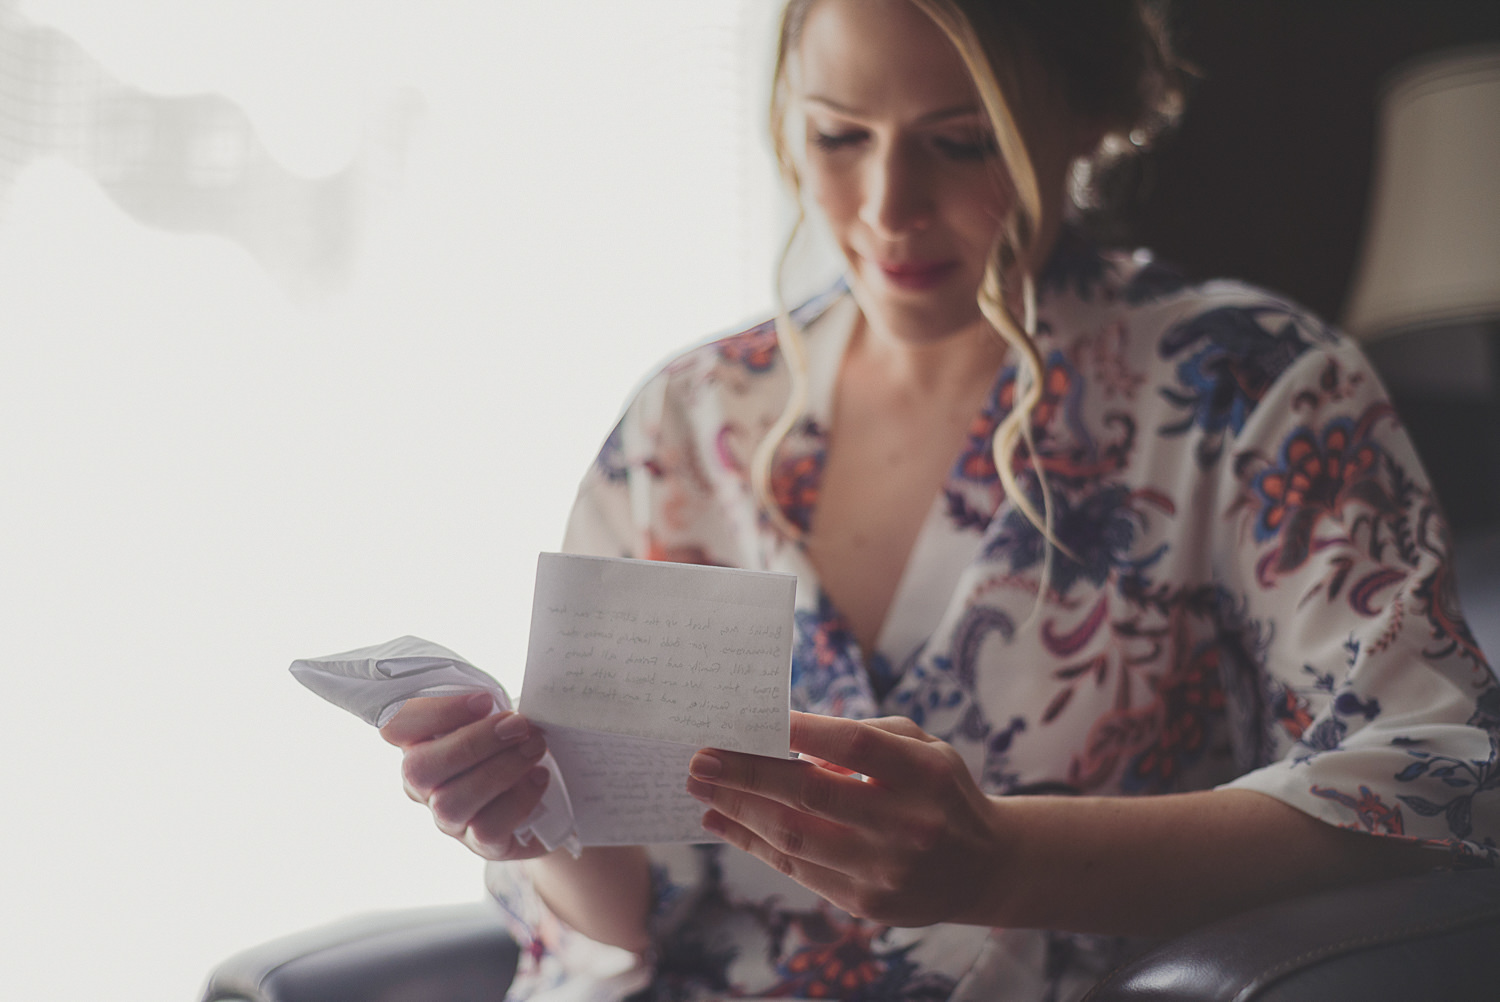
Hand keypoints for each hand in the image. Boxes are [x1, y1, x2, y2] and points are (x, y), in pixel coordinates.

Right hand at [380, 693, 552, 860]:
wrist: (547, 798)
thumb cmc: (510, 745)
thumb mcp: (492, 717)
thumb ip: (485, 710)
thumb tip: (507, 714)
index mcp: (417, 743)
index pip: (395, 724)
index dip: (434, 711)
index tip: (485, 700)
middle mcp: (422, 784)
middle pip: (418, 769)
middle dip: (476, 742)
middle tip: (518, 725)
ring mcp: (447, 818)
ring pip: (451, 802)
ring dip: (501, 769)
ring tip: (535, 747)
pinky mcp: (479, 844)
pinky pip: (487, 828)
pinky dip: (519, 799)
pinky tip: (539, 777)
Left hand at [685, 711, 1008, 927]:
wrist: (985, 867)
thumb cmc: (939, 790)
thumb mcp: (923, 746)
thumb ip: (864, 736)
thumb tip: (786, 739)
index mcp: (925, 774)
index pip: (855, 747)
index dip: (802, 730)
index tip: (753, 717)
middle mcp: (908, 824)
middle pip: (812, 794)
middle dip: (748, 774)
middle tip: (701, 758)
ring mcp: (886, 870)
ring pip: (795, 839)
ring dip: (740, 811)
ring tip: (701, 788)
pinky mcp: (867, 904)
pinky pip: (798, 870)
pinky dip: (754, 844)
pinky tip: (724, 822)